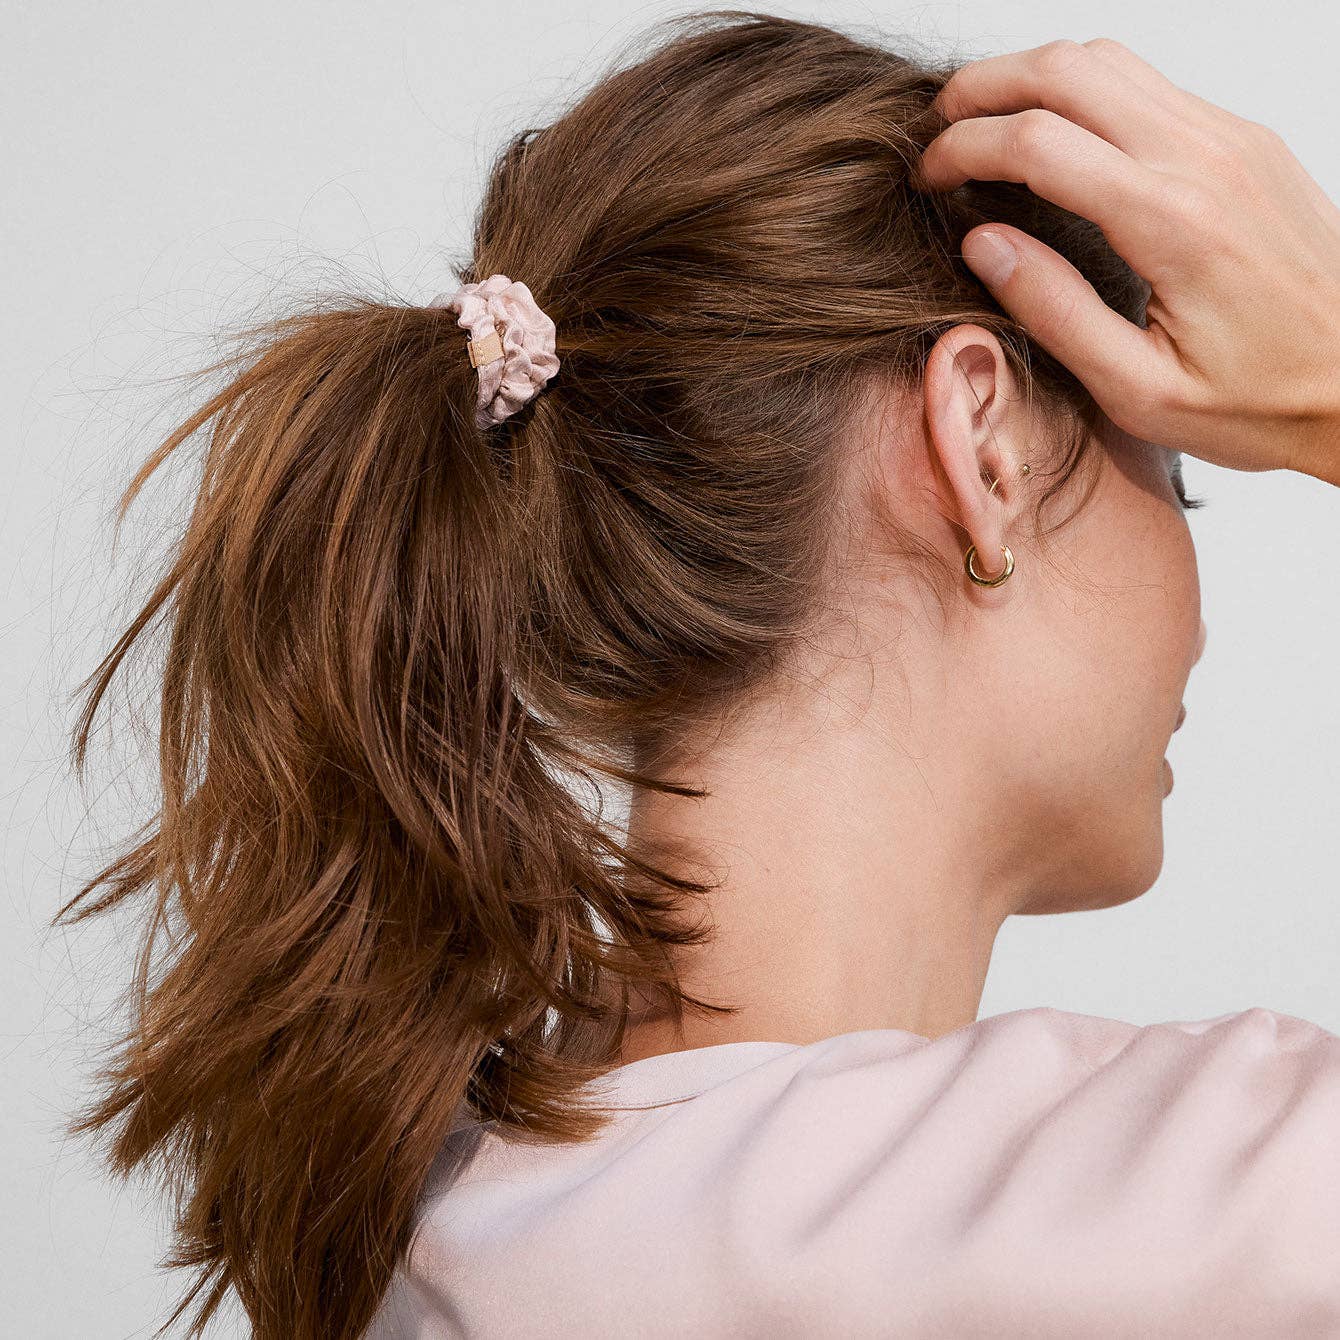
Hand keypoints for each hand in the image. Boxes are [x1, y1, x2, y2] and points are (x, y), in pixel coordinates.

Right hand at [916, 38, 1339, 485]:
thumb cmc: (1262, 400)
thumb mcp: (1139, 390)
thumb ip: (1056, 311)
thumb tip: (983, 243)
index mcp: (1173, 221)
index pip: (1038, 141)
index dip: (963, 148)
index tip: (926, 176)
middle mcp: (1206, 157)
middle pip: (1068, 69)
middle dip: (983, 88)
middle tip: (935, 130)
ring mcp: (1232, 138)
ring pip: (1110, 61)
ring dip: (1032, 78)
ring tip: (983, 125)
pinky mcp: (1246, 141)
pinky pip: (1149, 85)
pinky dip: (1082, 93)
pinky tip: (1053, 142)